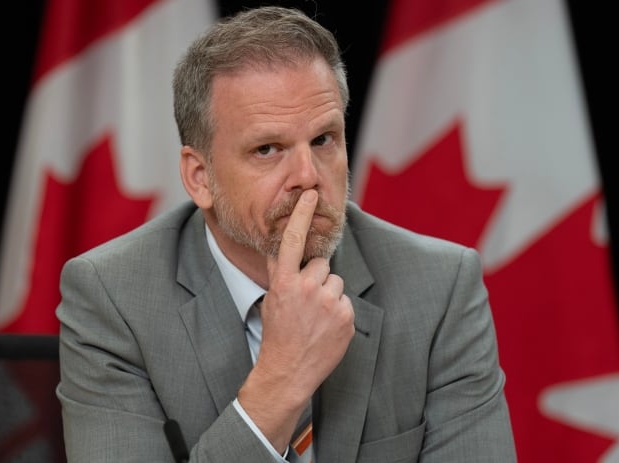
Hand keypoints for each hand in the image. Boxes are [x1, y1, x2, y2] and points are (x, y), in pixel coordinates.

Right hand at [259, 189, 354, 392]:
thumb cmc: (277, 334)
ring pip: (335, 282)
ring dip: (329, 295)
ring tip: (316, 317)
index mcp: (285, 282)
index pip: (293, 241)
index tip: (310, 195)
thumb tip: (282, 248)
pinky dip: (339, 313)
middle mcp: (307, 288)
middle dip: (316, 278)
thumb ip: (280, 273)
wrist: (288, 371)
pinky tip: (326, 328)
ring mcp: (329, 303)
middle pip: (321, 264)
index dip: (302, 216)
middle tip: (307, 302)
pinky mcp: (346, 316)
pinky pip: (345, 302)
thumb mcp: (272, 299)